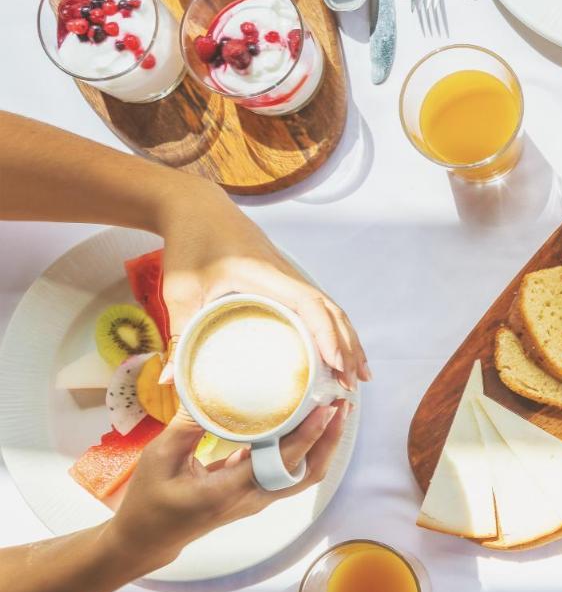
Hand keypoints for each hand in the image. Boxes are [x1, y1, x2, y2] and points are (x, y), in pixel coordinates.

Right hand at [107, 402, 348, 569]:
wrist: (148, 537)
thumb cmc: (150, 500)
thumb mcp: (160, 458)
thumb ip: (187, 425)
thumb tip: (209, 390)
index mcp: (231, 491)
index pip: (283, 463)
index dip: (309, 435)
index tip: (326, 408)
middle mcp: (253, 498)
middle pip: (308, 472)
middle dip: (328, 439)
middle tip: (341, 404)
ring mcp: (258, 498)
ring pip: (303, 473)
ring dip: (321, 444)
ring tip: (333, 410)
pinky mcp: (255, 493)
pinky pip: (289, 470)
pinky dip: (303, 447)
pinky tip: (305, 421)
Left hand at [156, 180, 369, 388]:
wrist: (196, 207)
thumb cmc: (189, 242)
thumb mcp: (180, 289)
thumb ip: (180, 335)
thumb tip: (173, 381)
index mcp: (267, 275)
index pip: (309, 305)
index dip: (327, 335)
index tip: (336, 364)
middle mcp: (288, 275)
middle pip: (332, 312)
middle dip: (347, 348)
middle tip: (351, 385)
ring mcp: (291, 277)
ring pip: (332, 310)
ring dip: (348, 341)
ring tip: (358, 375)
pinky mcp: (288, 280)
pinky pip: (321, 306)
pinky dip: (336, 330)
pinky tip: (340, 350)